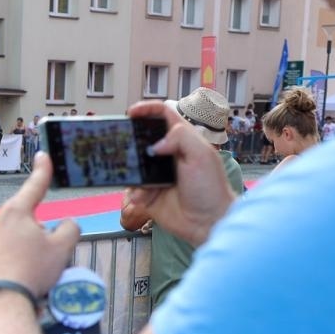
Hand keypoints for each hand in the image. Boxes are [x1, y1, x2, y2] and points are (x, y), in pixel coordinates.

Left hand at [0, 158, 79, 297]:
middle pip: (23, 220)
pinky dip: (7, 264)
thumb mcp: (62, 249)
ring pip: (9, 240)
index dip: (42, 171)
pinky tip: (13, 280)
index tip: (42, 156)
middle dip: (36, 232)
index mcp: (16, 213)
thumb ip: (70, 230)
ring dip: (21, 249)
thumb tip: (67, 225)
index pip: (34, 187)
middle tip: (44, 256)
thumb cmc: (32, 271)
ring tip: (29, 273)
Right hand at [122, 100, 236, 246]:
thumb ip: (181, 138)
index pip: (163, 115)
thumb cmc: (211, 189)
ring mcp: (157, 175)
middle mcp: (168, 155)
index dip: (147, 110)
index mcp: (183, 140)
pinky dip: (135, 192)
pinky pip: (132, 188)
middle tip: (123, 146)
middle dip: (131, 143)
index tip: (132, 112)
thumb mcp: (202, 156)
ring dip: (134, 173)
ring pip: (134, 165)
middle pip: (143, 139)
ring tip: (142, 183)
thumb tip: (155, 143)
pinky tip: (144, 198)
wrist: (207, 223)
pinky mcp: (148, 194)